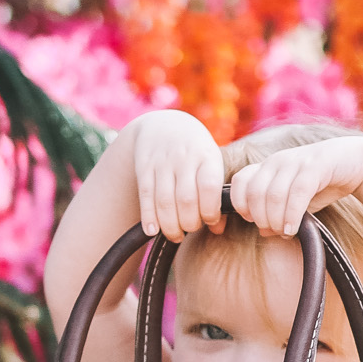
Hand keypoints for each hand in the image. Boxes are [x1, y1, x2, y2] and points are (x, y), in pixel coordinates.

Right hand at [131, 112, 226, 241]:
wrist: (164, 126)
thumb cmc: (196, 154)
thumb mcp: (210, 164)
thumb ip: (216, 195)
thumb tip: (218, 229)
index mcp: (206, 156)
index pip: (209, 188)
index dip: (210, 211)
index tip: (210, 221)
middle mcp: (184, 158)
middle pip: (186, 199)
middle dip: (190, 223)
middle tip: (191, 228)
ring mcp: (162, 162)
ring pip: (164, 201)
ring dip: (170, 226)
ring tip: (175, 235)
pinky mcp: (144, 167)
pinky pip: (145, 196)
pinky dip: (148, 217)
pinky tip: (152, 231)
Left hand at [228, 133, 362, 236]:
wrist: (356, 161)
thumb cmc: (322, 183)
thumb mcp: (295, 200)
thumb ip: (278, 213)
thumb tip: (263, 232)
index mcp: (268, 166)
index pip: (239, 182)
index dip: (241, 205)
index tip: (254, 221)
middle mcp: (277, 161)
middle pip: (255, 193)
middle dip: (261, 219)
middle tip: (276, 231)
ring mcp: (296, 161)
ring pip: (273, 195)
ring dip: (277, 220)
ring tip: (286, 232)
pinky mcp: (315, 166)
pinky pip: (297, 193)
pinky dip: (292, 215)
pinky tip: (294, 229)